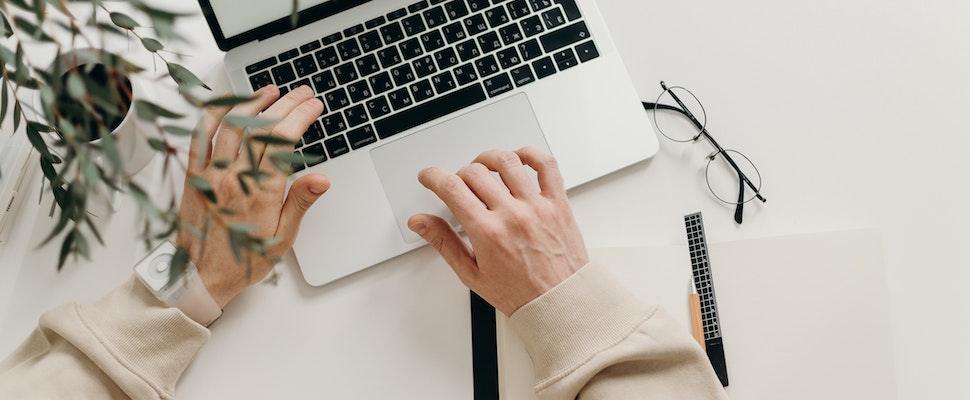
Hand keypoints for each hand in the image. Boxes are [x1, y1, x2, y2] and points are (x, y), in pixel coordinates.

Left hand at [176, 85, 328, 307]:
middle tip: (302, 93)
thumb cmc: (243, 260)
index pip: (285, 142)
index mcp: (261, 193)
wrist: (200, 277)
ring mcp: (211, 174)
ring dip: (254, 102)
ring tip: (271, 91)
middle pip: (262, 128)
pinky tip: (228, 102)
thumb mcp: (282, 238)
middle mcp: (235, 178)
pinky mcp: (193, 175)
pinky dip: (213, 114)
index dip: (301, 117)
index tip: (313, 106)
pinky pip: (200, 136)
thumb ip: (300, 203)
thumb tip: (321, 179)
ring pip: (232, 125)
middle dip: (286, 104)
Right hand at [407, 148, 588, 315]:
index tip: (429, 177)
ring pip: (507, 161)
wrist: (560, 302)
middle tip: (459, 186)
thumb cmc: (520, 293)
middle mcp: (512, 215)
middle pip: (475, 172)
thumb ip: (443, 242)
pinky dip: (531, 154)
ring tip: (484, 169)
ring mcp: (537, 206)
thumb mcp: (471, 274)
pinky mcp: (558, 203)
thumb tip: (420, 222)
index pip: (451, 188)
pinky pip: (546, 166)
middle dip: (459, 175)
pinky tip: (519, 160)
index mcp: (488, 233)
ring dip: (488, 159)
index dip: (433, 177)